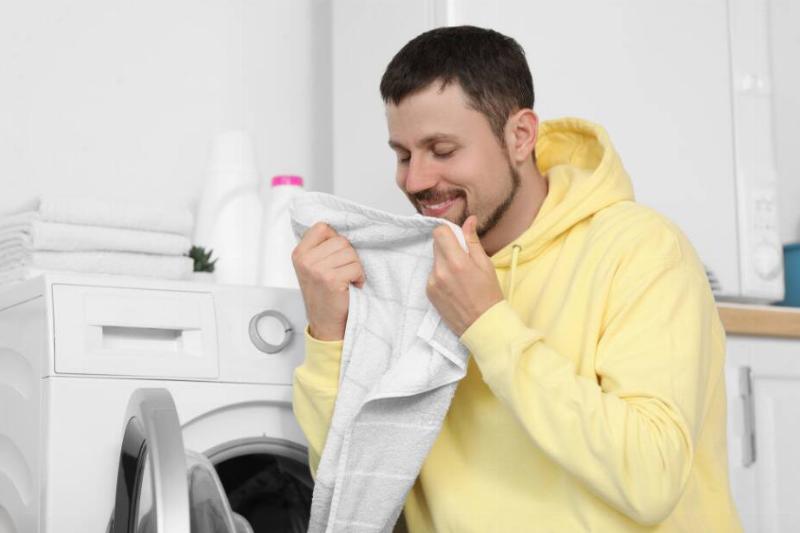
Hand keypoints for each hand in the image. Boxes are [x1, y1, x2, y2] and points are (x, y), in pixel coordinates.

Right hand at [292, 222, 365, 340]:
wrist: (325, 323)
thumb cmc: (323, 295)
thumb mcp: (311, 267)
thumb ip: (319, 248)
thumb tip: (337, 230)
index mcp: (299, 253)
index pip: (322, 227)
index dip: (334, 239)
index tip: (335, 255)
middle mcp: (305, 260)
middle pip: (341, 240)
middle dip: (349, 256)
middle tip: (344, 271)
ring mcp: (317, 269)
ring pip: (350, 253)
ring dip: (355, 267)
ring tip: (347, 279)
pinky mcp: (331, 279)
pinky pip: (356, 267)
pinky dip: (359, 277)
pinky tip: (351, 286)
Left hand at [427, 215, 503, 336]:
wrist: (482, 324)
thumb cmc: (489, 294)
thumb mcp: (485, 264)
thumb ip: (473, 241)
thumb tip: (469, 220)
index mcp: (457, 261)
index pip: (440, 232)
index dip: (448, 232)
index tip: (456, 238)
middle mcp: (441, 270)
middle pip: (436, 245)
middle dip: (448, 246)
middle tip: (462, 258)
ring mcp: (432, 282)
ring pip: (434, 260)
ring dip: (444, 262)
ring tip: (459, 276)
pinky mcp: (429, 292)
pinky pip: (432, 274)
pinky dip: (441, 275)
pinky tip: (453, 286)